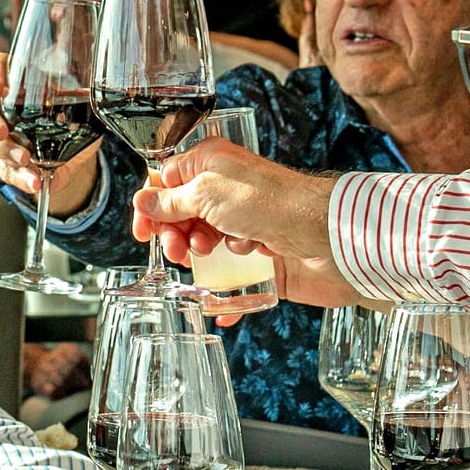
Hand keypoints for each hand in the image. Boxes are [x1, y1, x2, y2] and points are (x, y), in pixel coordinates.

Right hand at [0, 53, 101, 215]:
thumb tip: (85, 94)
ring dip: (5, 151)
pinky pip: (2, 169)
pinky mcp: (1, 162)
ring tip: (25, 160)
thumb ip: (77, 97)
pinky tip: (32, 180)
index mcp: (18, 83)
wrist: (75, 157)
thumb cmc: (71, 121)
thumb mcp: (78, 105)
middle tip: (2, 131)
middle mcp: (1, 106)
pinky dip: (19, 176)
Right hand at [130, 140, 357, 308]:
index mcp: (211, 165)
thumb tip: (142, 201)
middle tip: (178, 249)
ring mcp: (242, 226)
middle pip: (181, 215)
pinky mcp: (259, 258)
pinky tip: (219, 303)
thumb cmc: (272, 203)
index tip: (143, 232)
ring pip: (203, 245)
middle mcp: (226, 193)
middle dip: (174, 234)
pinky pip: (230, 276)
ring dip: (198, 255)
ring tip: (208, 255)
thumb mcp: (208, 194)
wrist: (327, 236)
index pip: (167, 182)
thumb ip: (171, 200)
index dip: (151, 206)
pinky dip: (222, 291)